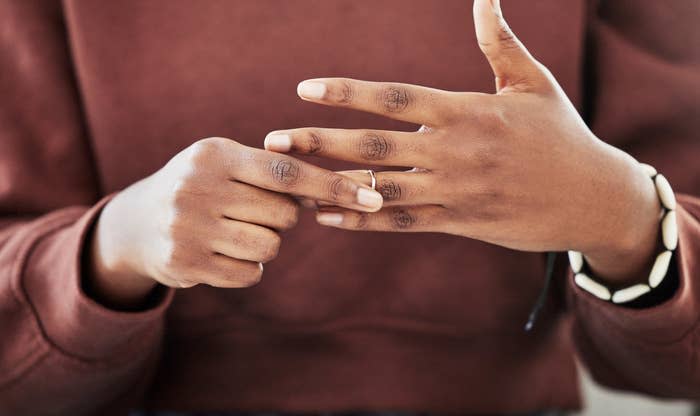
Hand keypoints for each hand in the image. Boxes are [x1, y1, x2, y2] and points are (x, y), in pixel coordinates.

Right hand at [88, 137, 382, 307]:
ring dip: (265, 244)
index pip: (287, 171)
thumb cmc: (201, 187)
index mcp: (214, 155)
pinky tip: (223, 252)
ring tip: (236, 231)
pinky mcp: (184, 263)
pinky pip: (250, 273)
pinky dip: (248, 266)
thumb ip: (275, 171)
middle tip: (254, 211)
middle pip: (284, 214)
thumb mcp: (227, 164)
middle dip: (283, 217)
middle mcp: (196, 188)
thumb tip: (337, 191)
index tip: (374, 197)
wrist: (137, 223)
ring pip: (269, 246)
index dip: (333, 184)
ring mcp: (187, 228)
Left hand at [264, 0, 661, 284]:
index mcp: (468, 110)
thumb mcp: (531, 82)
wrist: (592, 198)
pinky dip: (363, 221)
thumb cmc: (561, 134)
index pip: (395, 97)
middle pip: (375, 145)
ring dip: (331, 185)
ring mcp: (456, 190)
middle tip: (273, 138)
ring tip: (288, 181)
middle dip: (321, 140)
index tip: (305, 89)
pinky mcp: (460, 222)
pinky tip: (327, 218)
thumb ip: (498, 40)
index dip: (348, 92)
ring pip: (381, 188)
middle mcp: (455, 151)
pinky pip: (402, 223)